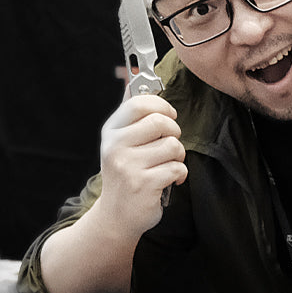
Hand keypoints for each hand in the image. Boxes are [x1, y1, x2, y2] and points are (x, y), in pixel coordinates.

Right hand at [97, 90, 186, 234]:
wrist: (116, 216)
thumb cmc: (125, 175)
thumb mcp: (120, 143)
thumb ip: (131, 115)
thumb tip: (134, 76)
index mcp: (111, 131)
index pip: (140, 103)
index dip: (162, 106)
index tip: (169, 115)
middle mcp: (116, 146)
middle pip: (160, 122)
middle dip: (174, 132)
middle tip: (170, 145)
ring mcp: (128, 166)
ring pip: (172, 146)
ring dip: (178, 156)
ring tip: (168, 165)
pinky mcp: (144, 184)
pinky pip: (177, 168)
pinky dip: (179, 175)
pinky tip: (169, 181)